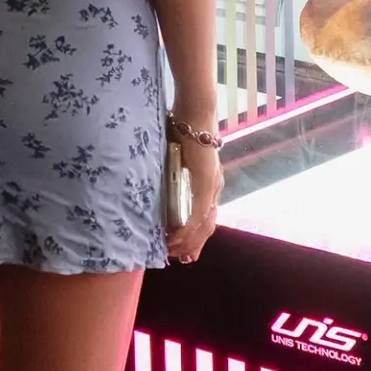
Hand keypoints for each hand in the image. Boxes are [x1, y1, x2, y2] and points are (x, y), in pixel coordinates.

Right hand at [163, 132, 222, 262]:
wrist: (194, 112)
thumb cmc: (183, 127)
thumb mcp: (176, 154)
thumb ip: (172, 168)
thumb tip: (156, 175)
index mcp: (208, 180)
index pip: (205, 215)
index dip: (196, 234)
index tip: (186, 248)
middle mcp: (214, 186)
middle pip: (207, 225)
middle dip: (194, 244)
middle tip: (182, 258)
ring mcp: (212, 186)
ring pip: (203, 223)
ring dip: (188, 240)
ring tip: (174, 251)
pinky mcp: (207, 183)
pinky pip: (198, 213)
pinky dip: (188, 228)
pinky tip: (178, 238)